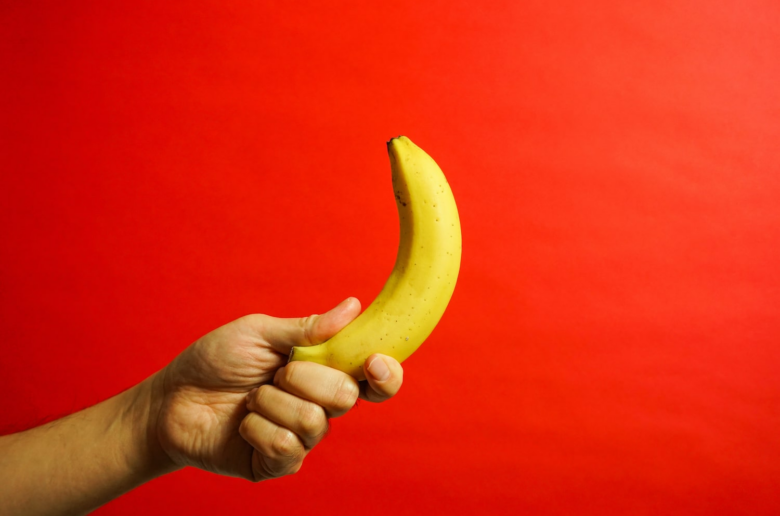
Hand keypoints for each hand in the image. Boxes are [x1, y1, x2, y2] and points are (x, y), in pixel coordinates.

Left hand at [154, 297, 402, 480]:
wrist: (172, 398)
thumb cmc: (216, 360)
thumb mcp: (259, 332)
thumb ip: (307, 327)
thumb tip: (353, 306)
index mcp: (323, 371)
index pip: (373, 380)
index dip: (385, 374)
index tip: (373, 361)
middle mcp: (319, 406)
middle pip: (346, 397)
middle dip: (306, 377)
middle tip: (276, 372)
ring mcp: (301, 438)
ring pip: (313, 421)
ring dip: (271, 401)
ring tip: (250, 398)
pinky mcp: (278, 464)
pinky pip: (285, 447)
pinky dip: (256, 427)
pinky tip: (243, 423)